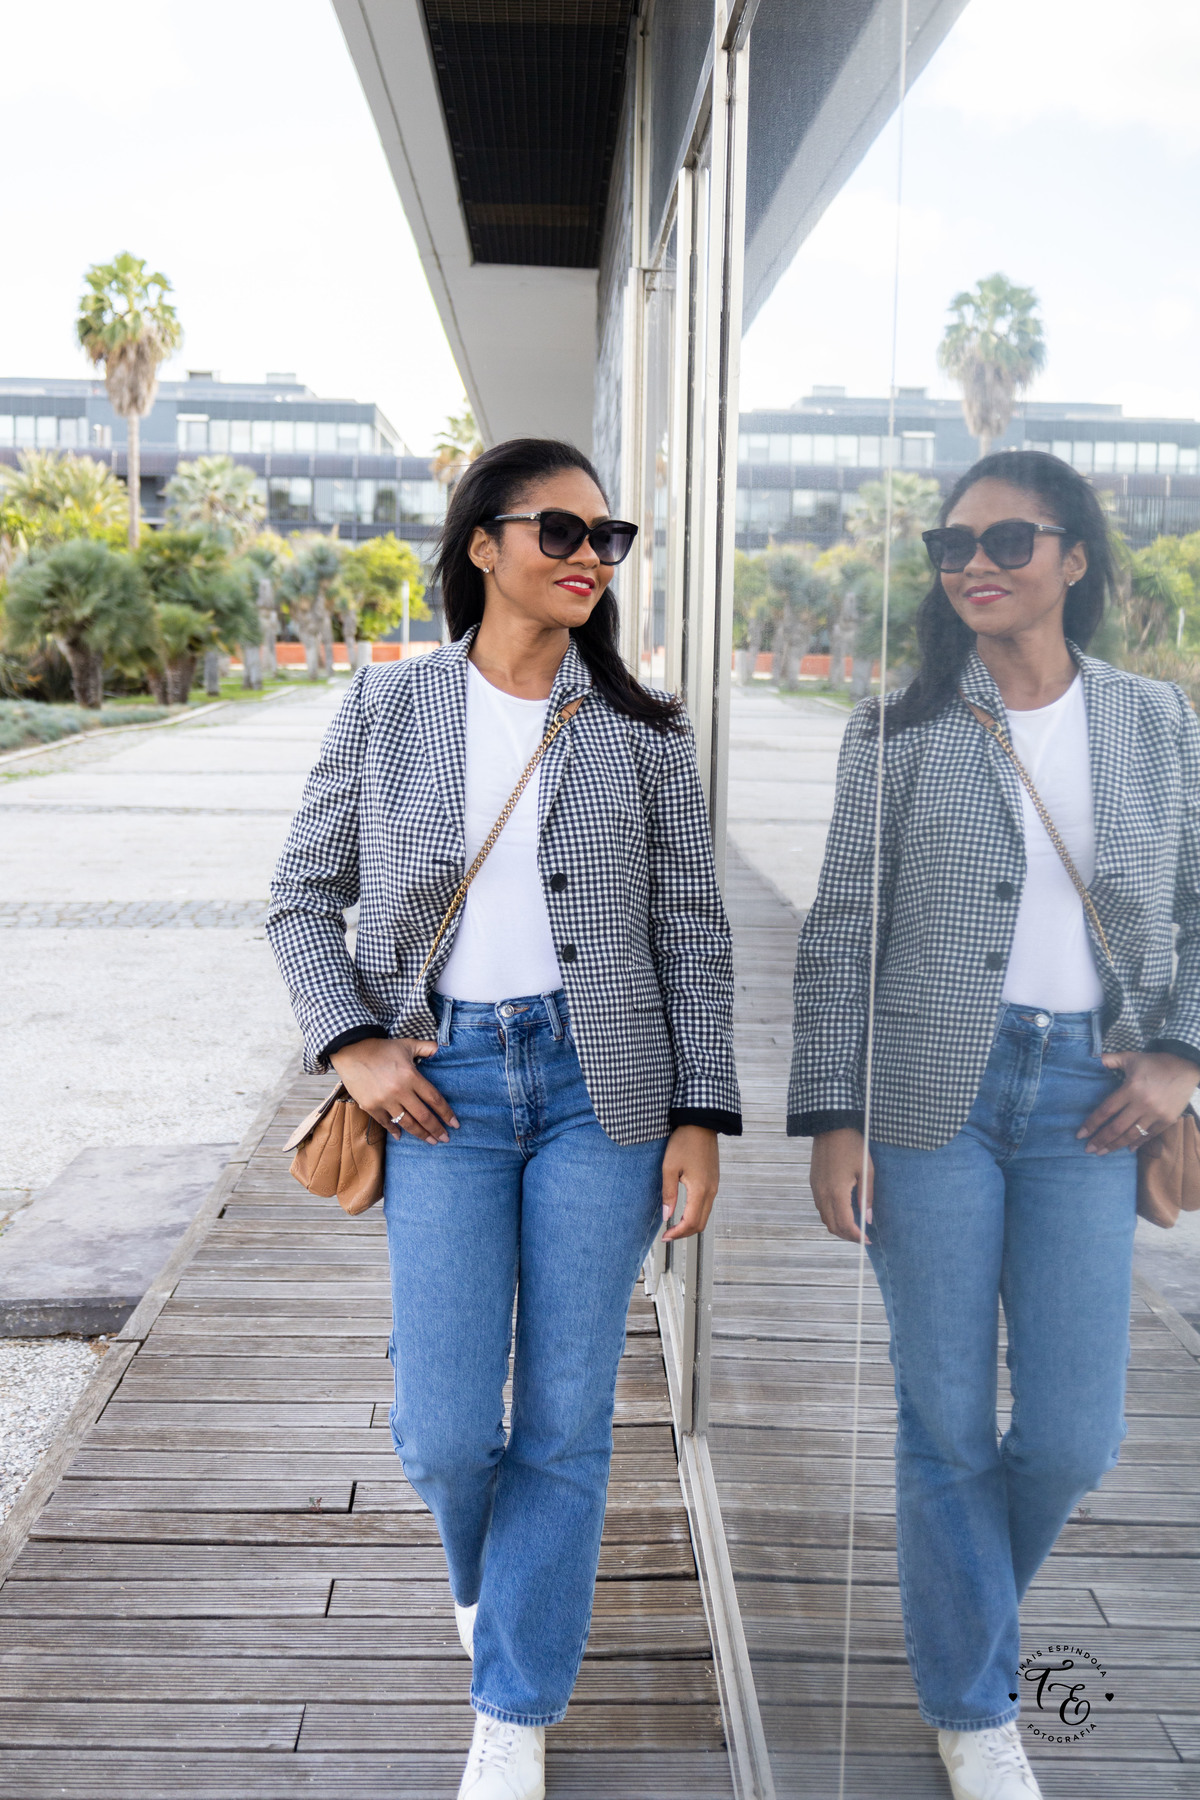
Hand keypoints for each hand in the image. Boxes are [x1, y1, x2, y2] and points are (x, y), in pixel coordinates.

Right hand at [330, 1036, 458, 1144]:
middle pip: (423, 1116)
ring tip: (431, 1141)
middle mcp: (400, 1091)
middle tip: (446, 1139)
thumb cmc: (382, 1048)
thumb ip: (426, 1047)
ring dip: (421, 1134)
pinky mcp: (371, 1106)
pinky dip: (394, 1130)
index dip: (446, 1113)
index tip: (455, 1124)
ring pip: (407, 1123)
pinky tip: (401, 1136)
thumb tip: (441, 1049)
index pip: (434, 1099)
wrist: (352, 1051)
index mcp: (411, 1076)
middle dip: (437, 1129)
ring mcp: (384, 1101)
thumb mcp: (407, 1044)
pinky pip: (386, 1122)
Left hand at [661, 1126, 718, 1241]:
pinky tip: (683, 1211)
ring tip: (674, 1226)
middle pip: (701, 1224)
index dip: (677, 1233)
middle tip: (668, 1235)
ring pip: (705, 1216)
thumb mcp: (669, 1167)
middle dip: (684, 1233)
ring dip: (690, 1225)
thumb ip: (668, 1193)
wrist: (701, 1124)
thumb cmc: (684, 1142)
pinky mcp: (714, 1181)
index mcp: (700, 1189)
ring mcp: (714, 1186)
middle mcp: (711, 1191)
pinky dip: (696, 1214)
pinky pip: (707, 1205)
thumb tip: (666, 1216)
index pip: (691, 1222)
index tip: (665, 1237)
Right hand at [809, 1127, 873, 1243]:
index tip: (867, 1239)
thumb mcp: (866, 1170)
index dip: (857, 1236)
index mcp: (837, 1192)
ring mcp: (816, 1189)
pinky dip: (832, 1216)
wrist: (830, 1126)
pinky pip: (821, 1208)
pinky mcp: (813, 1183)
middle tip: (862, 1237)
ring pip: (825, 1219)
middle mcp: (823, 1194)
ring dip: (839, 1227)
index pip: (846, 1225)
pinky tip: (843, 1211)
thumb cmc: (852, 1146)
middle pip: (833, 1226)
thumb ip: (867, 1196)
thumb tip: (868, 1219)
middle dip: (848, 1236)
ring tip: (854, 1226)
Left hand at [1078, 1050, 1199, 1153]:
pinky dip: (1137, 1143)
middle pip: (1116, 1127)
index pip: (1106, 1110)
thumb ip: (1111, 1059)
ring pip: (1131, 1135)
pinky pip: (1149, 1135)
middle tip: (1088, 1149)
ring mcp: (1156, 1114)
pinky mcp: (1167, 1120)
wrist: (1185, 1067)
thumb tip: (1094, 1058)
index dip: (1092, 1124)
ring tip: (1102, 1152)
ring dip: (1115, 1145)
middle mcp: (1142, 1104)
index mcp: (1131, 1089)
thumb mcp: (1131, 1057)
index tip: (1080, 1134)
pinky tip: (1127, 1148)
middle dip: (1100, 1140)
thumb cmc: (1155, 1062)